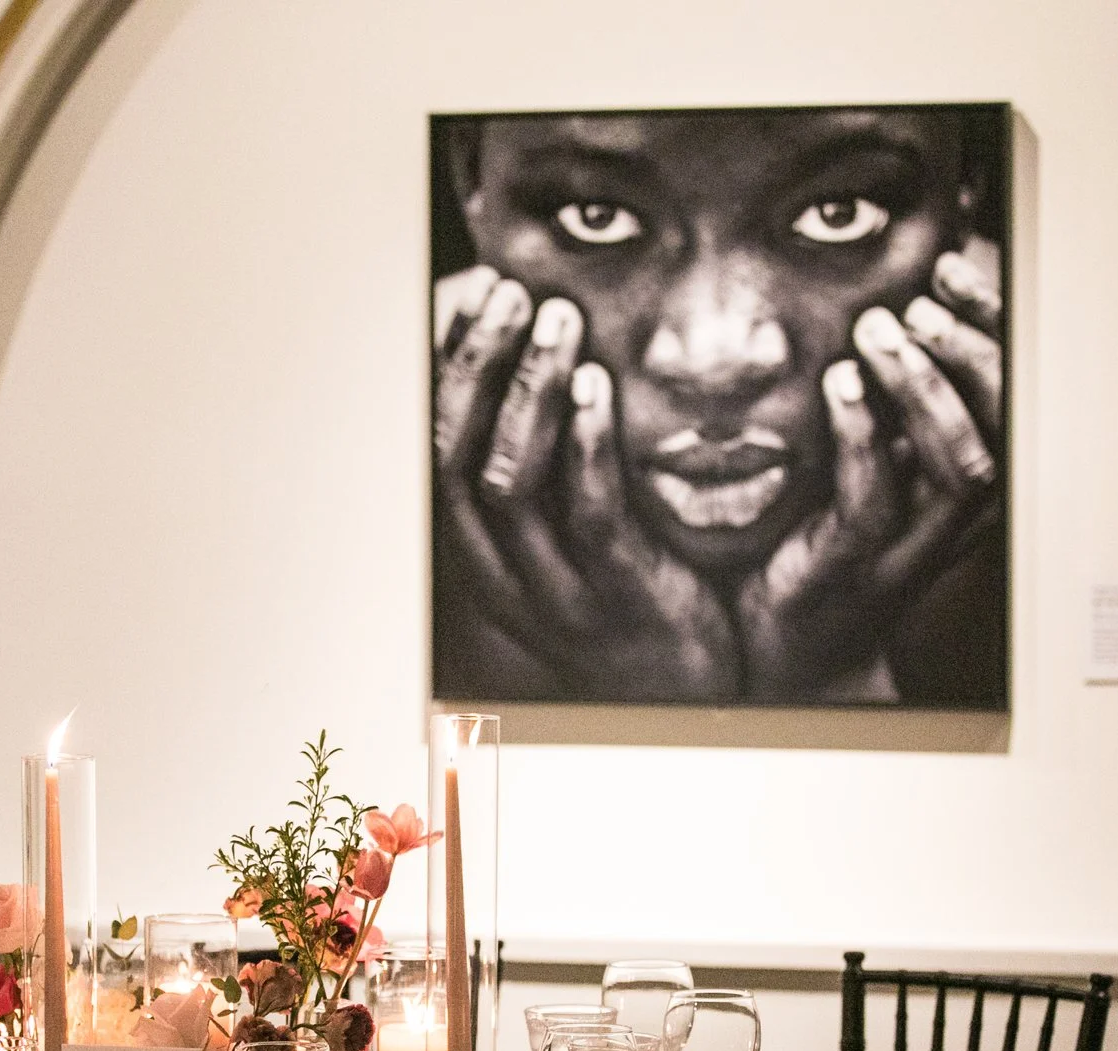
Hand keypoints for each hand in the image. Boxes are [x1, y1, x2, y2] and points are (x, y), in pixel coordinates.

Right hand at [433, 267, 739, 700]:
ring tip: (557, 317)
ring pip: (513, 481)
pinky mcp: (620, 592)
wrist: (680, 692)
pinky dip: (586, 443)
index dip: (448, 367)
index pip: (437, 447)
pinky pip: (592, 512)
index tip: (473, 293)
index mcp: (478, 551)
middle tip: (510, 290)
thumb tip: (531, 350)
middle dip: (478, 366)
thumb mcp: (559, 535)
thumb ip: (542, 460)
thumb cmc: (623, 592)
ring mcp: (557, 586)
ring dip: (529, 390)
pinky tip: (595, 384)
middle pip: (458, 456)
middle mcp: (501, 570)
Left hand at [737, 250, 1004, 698]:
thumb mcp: (874, 459)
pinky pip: (875, 495)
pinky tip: (842, 384)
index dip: (988, 324)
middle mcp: (961, 514)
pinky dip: (863, 433)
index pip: (1007, 389)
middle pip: (1003, 421)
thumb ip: (891, 404)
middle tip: (915, 304)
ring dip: (922, 389)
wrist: (795, 642)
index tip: (951, 268)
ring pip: (958, 462)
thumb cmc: (830, 536)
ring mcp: (914, 543)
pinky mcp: (859, 564)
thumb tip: (889, 308)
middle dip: (967, 352)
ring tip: (880, 333)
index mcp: (971, 478)